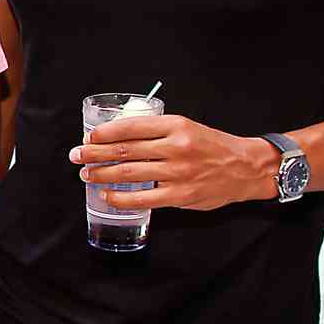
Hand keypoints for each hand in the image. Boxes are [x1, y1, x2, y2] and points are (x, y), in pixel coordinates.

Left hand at [72, 115, 279, 211]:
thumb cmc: (213, 147)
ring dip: (102, 174)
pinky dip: (120, 197)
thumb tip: (120, 138)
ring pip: (129, 173)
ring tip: (87, 174)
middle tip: (77, 155)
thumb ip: (158, 132)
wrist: (247, 167)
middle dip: (94, 153)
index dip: (104, 133)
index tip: (88, 137)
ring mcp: (178, 172)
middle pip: (124, 150)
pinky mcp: (180, 195)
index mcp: (176, 125)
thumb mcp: (187, 127)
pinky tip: (107, 195)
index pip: (131, 126)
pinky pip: (142, 197)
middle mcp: (176, 147)